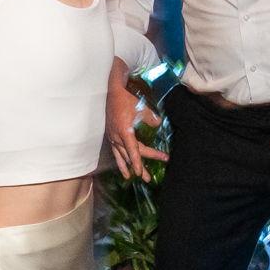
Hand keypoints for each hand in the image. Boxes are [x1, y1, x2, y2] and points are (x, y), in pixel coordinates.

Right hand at [105, 60, 167, 179]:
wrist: (113, 90)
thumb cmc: (127, 97)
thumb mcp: (142, 107)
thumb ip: (151, 118)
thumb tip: (158, 125)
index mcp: (124, 131)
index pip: (133, 151)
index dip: (138, 163)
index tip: (142, 172)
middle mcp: (117, 137)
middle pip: (130, 155)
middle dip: (140, 167)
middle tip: (148, 178)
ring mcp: (112, 136)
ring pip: (121, 156)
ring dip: (127, 167)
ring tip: (132, 178)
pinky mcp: (111, 134)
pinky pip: (115, 151)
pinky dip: (120, 160)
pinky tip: (123, 168)